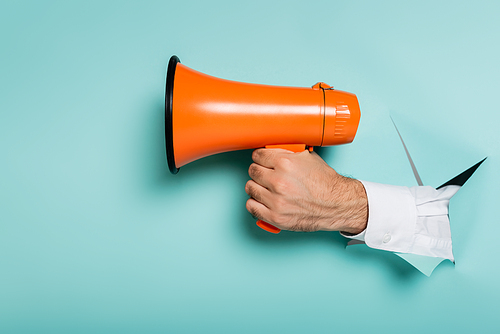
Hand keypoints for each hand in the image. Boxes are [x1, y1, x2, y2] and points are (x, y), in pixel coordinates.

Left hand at [245, 148, 367, 233]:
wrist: (337, 205)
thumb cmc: (325, 183)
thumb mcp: (308, 158)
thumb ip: (287, 154)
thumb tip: (272, 150)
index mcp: (285, 163)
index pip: (257, 155)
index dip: (260, 157)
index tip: (262, 160)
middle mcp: (278, 181)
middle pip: (252, 171)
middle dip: (259, 171)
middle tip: (265, 174)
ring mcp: (275, 200)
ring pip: (250, 188)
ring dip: (256, 186)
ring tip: (265, 187)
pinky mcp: (275, 217)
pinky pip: (251, 206)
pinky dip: (255, 203)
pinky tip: (263, 200)